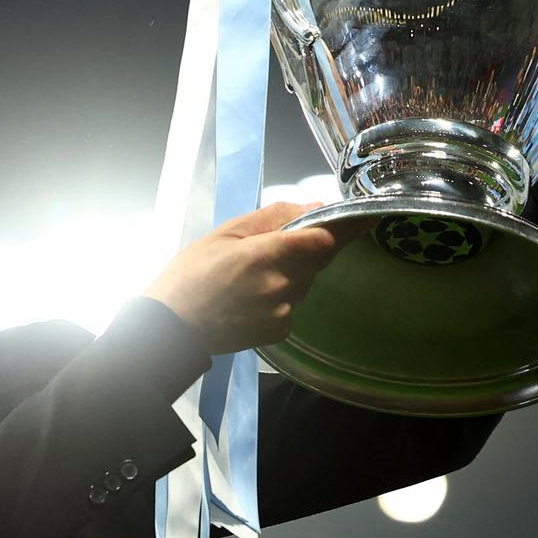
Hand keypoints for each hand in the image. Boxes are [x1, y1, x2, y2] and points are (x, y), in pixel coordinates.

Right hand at [143, 202, 349, 353]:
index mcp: (263, 254)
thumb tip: (313, 206)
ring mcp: (282, 310)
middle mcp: (279, 285)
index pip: (319, 239)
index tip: (363, 218)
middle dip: (319, 244)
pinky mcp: (281, 330)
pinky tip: (255, 295)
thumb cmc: (192, 273)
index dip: (345, 228)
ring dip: (298, 269)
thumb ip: (271, 218)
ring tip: (259, 270)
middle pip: (319, 258)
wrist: (174, 326)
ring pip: (307, 281)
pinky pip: (294, 304)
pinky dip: (284, 294)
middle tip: (308, 236)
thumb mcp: (225, 233)